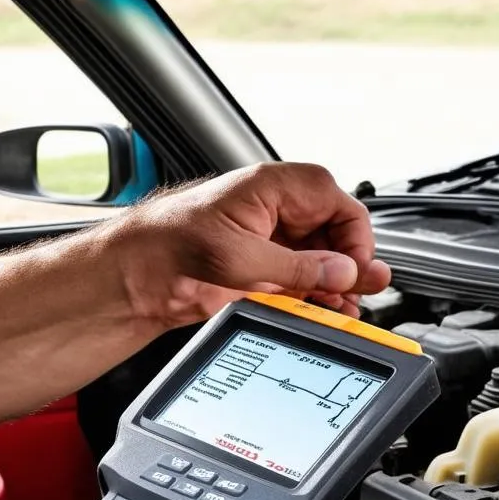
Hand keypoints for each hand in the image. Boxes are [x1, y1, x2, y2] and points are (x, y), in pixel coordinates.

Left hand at [108, 162, 391, 327]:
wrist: (135, 273)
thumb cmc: (171, 242)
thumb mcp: (241, 256)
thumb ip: (298, 266)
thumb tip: (342, 271)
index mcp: (273, 188)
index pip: (337, 204)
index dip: (355, 237)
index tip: (358, 269)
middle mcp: (275, 213)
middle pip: (334, 233)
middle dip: (350, 264)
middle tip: (363, 290)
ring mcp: (268, 243)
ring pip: (320, 260)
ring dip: (336, 284)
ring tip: (349, 307)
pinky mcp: (259, 272)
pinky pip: (300, 282)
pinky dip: (315, 297)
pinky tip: (326, 311)